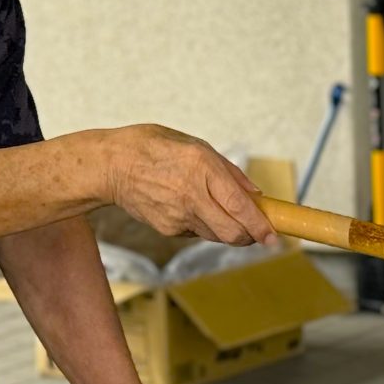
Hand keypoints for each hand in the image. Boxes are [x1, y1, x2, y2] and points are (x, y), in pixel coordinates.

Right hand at [103, 125, 275, 245]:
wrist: (111, 165)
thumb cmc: (154, 148)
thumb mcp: (196, 146)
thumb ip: (228, 172)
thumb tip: (255, 195)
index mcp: (202, 167)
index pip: (239, 206)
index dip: (260, 225)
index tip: (273, 235)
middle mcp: (191, 194)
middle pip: (231, 233)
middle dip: (248, 237)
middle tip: (255, 231)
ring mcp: (177, 215)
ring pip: (215, 235)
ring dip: (226, 229)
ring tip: (216, 209)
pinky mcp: (167, 228)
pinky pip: (196, 232)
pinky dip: (203, 224)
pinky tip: (188, 206)